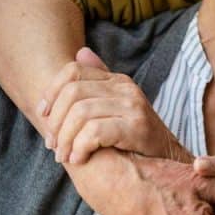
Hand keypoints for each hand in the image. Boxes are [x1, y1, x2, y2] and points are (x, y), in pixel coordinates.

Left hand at [40, 47, 190, 163]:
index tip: (43, 116)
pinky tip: (79, 159)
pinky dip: (81, 147)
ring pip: (80, 113)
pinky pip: (95, 131)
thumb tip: (81, 52)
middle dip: (56, 122)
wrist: (170, 162)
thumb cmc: (136, 139)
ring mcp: (133, 105)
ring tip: (65, 156)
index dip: (50, 93)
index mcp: (116, 80)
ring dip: (65, 139)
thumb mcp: (117, 107)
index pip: (72, 71)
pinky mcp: (137, 126)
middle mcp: (125, 87)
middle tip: (53, 146)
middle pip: (72, 93)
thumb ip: (98, 83)